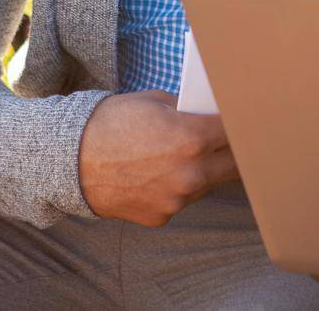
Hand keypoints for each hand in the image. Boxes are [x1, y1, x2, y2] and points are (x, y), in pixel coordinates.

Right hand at [76, 90, 237, 225]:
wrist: (70, 160)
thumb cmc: (112, 122)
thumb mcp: (156, 102)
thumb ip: (190, 111)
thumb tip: (213, 111)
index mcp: (194, 139)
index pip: (240, 134)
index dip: (246, 125)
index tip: (249, 120)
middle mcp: (192, 174)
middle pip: (236, 165)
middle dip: (237, 151)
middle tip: (235, 139)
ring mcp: (178, 200)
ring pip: (209, 184)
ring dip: (207, 169)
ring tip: (190, 154)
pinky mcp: (162, 216)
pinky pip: (182, 199)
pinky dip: (178, 187)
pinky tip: (160, 173)